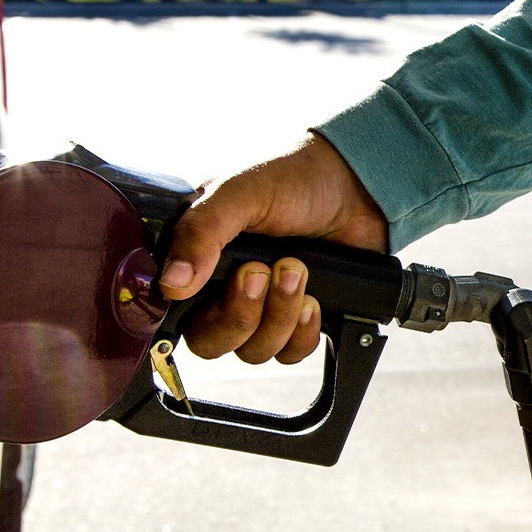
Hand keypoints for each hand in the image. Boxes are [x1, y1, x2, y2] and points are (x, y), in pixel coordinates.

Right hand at [157, 133, 388, 363]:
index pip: (175, 312)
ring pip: (254, 351)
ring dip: (279, 316)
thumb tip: (172, 284)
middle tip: (263, 272)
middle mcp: (224, 288)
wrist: (359, 186)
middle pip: (212, 342)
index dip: (198, 311)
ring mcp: (263, 307)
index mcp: (199, 256)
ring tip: (298, 270)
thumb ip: (201, 233)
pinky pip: (290, 353)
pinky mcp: (298, 319)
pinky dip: (302, 333)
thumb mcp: (241, 192)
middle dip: (242, 315)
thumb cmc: (296, 177)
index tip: (231, 280)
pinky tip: (314, 300)